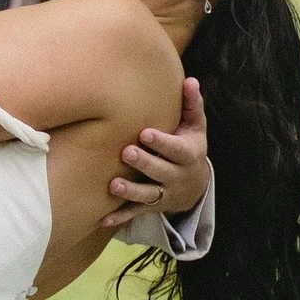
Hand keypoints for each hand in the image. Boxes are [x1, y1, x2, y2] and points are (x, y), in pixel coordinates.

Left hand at [104, 75, 208, 230]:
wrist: (196, 186)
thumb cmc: (189, 146)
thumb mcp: (196, 127)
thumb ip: (191, 104)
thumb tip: (190, 80)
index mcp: (189, 155)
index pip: (177, 149)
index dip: (162, 143)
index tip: (145, 133)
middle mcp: (177, 176)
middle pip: (161, 172)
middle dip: (144, 163)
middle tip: (126, 152)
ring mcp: (164, 194)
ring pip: (148, 195)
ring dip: (131, 192)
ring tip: (113, 186)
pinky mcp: (151, 206)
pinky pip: (135, 213)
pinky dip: (120, 217)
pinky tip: (102, 219)